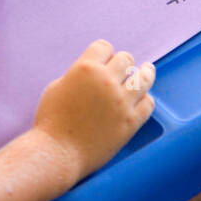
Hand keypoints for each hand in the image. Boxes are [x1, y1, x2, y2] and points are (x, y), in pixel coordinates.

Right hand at [30, 39, 155, 185]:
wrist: (57, 153)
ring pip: (143, 78)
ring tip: (146, 71)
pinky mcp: (131, 121)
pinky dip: (145, 99)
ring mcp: (122, 102)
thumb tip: (91, 74)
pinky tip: (142, 99)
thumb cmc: (51, 122)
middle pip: (126, 59)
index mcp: (85, 68)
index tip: (105, 58)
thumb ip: (77, 75)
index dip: (104, 52)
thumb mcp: (56, 87)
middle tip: (122, 69)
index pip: (104, 47)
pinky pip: (149, 103)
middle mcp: (106, 81)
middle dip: (122, 63)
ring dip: (144, 73)